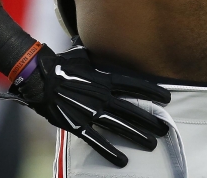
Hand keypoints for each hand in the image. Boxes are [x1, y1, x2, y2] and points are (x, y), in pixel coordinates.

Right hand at [0, 44, 170, 166]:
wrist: (38, 76)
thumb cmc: (61, 63)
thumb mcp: (84, 56)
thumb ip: (98, 57)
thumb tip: (104, 46)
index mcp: (104, 78)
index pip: (134, 85)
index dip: (152, 91)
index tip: (168, 98)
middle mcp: (101, 96)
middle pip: (132, 109)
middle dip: (150, 120)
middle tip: (165, 128)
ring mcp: (90, 112)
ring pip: (119, 126)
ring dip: (137, 136)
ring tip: (152, 144)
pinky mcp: (77, 125)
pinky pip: (96, 141)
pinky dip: (110, 151)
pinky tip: (123, 160)